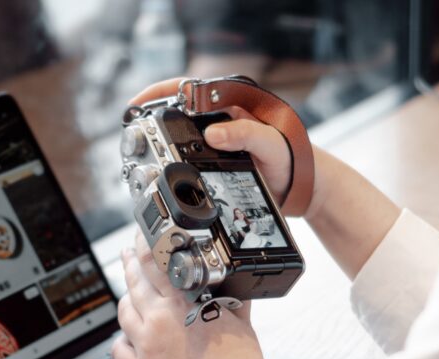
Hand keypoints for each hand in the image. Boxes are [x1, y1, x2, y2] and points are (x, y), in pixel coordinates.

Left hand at [111, 233, 278, 358]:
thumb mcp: (241, 320)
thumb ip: (231, 295)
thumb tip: (230, 279)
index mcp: (183, 303)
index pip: (155, 261)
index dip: (145, 243)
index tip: (143, 235)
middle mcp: (159, 320)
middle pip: (134, 280)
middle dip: (130, 263)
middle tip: (128, 253)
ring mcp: (146, 346)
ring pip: (123, 311)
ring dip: (126, 298)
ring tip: (130, 292)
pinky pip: (118, 349)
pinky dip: (122, 340)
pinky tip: (129, 336)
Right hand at [131, 78, 402, 278]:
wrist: (305, 188)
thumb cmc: (293, 159)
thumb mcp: (271, 145)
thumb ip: (246, 136)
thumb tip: (215, 133)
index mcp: (231, 104)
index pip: (186, 89)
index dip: (157, 94)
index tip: (136, 106)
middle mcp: (220, 119)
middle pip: (176, 113)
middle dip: (152, 122)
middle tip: (133, 136)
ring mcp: (216, 140)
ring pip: (179, 137)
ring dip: (160, 144)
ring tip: (142, 155)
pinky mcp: (215, 161)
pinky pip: (187, 158)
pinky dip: (172, 164)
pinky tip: (163, 174)